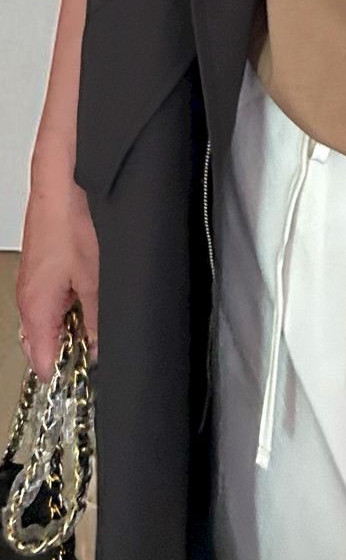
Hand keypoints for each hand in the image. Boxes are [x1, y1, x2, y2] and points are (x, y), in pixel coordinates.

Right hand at [16, 152, 98, 378]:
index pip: (42, 360)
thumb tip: (102, 347)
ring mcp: (36, 279)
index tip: (87, 381)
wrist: (62, 179)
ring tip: (101, 322)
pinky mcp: (46, 263)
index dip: (65, 374)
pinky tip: (95, 294)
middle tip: (100, 351)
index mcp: (36, 308)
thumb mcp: (97, 277)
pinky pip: (57, 295)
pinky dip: (73, 301)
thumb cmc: (71, 220)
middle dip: (71, 349)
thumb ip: (99, 317)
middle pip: (45, 340)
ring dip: (74, 323)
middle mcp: (29, 297)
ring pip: (53, 317)